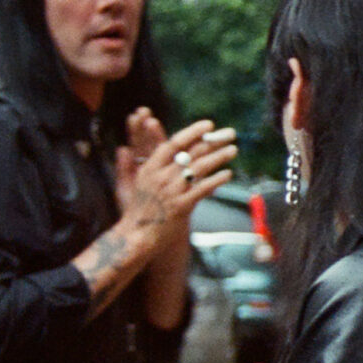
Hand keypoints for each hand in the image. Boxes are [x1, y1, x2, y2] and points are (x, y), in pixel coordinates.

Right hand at [116, 115, 237, 248]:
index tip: (208, 125)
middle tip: (230, 133)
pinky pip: (202, 189)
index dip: (192, 132)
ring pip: (199, 168)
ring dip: (219, 157)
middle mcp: (161, 177)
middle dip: (213, 141)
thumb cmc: (139, 209)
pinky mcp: (181, 207)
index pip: (174, 143)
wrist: (137, 237)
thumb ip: (140, 164)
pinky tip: (228, 174)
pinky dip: (216, 180)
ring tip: (233, 150)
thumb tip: (129, 147)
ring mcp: (171, 191)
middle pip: (191, 153)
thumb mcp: (136, 183)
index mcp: (150, 168)